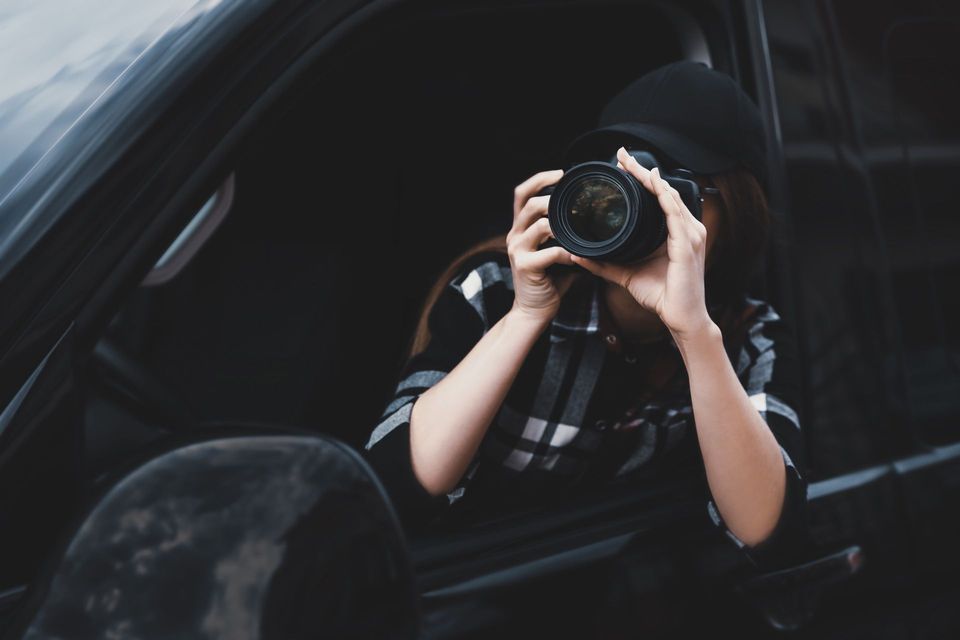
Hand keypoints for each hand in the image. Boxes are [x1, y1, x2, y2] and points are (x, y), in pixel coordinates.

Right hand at [507, 170, 577, 322]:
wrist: (533, 311)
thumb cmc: (548, 281)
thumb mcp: (553, 251)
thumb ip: (564, 234)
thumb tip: (592, 219)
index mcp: (521, 229)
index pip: (522, 194)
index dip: (539, 179)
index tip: (561, 174)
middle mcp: (515, 236)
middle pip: (529, 203)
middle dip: (552, 197)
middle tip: (575, 199)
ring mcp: (518, 250)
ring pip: (540, 224)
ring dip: (562, 224)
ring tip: (578, 228)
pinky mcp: (525, 267)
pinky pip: (550, 252)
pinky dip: (567, 253)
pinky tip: (577, 256)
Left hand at [570, 147, 713, 338]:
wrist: (681, 319)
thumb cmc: (661, 297)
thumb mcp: (626, 275)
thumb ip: (604, 263)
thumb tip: (578, 255)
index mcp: (677, 232)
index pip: (661, 198)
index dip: (643, 179)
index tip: (622, 165)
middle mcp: (688, 229)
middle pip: (664, 191)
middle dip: (642, 171)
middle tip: (621, 154)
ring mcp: (690, 235)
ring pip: (668, 196)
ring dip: (649, 177)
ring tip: (629, 163)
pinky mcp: (687, 245)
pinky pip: (674, 213)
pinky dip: (662, 195)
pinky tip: (651, 181)